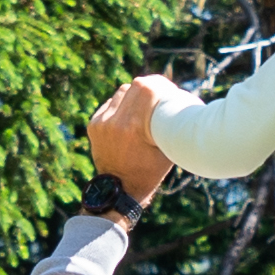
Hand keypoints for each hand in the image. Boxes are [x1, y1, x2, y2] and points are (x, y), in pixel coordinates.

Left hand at [82, 78, 172, 203]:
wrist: (119, 190)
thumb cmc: (150, 172)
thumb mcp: (168, 149)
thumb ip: (172, 124)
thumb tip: (181, 101)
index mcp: (133, 127)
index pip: (147, 88)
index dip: (161, 84)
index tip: (170, 91)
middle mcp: (114, 122)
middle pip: (135, 86)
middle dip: (150, 86)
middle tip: (161, 94)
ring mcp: (101, 123)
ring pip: (122, 92)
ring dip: (136, 93)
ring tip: (146, 103)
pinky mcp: (93, 124)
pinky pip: (111, 103)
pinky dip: (123, 104)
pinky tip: (131, 114)